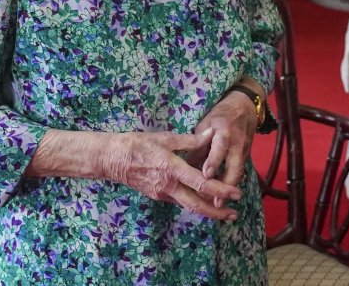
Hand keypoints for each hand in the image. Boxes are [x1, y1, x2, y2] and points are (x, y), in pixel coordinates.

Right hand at [101, 130, 242, 220]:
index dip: (220, 189)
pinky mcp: (158, 195)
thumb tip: (212, 133)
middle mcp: (168, 186)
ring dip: (206, 209)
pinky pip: (179, 200)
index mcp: (172, 169)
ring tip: (225, 211)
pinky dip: (194, 201)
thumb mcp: (166, 138)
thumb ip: (191, 140)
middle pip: (196, 204)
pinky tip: (205, 199)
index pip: (201, 183)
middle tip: (234, 214)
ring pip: (188, 205)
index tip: (236, 193)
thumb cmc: (139, 144)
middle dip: (216, 211)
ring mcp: (162, 193)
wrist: (112, 159)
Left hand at [187, 90, 258, 204]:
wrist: (244, 106)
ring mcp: (244, 150)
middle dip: (226, 185)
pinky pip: (237, 172)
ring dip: (228, 190)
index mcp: (224, 131)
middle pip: (235, 166)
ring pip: (238, 173)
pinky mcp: (246, 157)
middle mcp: (237, 143)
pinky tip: (221, 198)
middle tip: (217, 203)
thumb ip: (197, 145)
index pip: (220, 147)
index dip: (214, 161)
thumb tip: (186, 166)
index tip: (206, 175)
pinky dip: (229, 185)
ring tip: (219, 208)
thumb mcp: (205, 124)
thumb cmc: (219, 116)